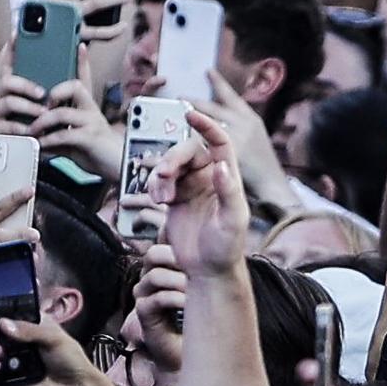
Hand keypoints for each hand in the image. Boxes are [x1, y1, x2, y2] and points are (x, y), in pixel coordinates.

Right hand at [152, 108, 249, 275]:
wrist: (207, 272)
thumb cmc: (227, 248)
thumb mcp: (232, 220)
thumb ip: (228, 191)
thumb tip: (221, 165)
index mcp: (227, 177)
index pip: (219, 142)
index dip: (207, 125)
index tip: (191, 114)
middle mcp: (209, 178)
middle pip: (187, 151)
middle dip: (172, 158)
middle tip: (163, 175)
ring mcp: (190, 187)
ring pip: (170, 165)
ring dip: (160, 175)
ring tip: (161, 197)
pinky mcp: (174, 198)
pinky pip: (160, 181)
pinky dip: (154, 186)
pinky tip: (158, 200)